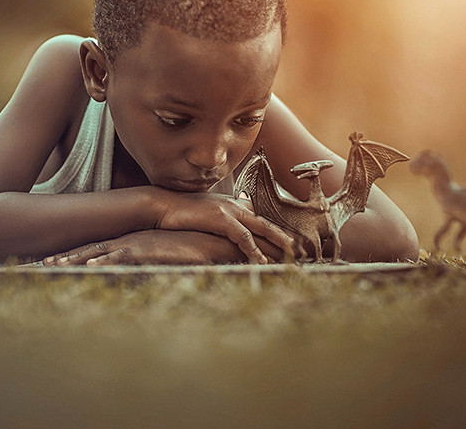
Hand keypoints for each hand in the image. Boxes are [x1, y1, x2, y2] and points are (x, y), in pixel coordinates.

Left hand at [44, 230, 232, 265]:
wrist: (209, 240)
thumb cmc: (189, 251)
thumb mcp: (162, 259)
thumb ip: (148, 265)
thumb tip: (138, 275)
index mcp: (129, 243)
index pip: (96, 249)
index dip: (75, 255)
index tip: (55, 261)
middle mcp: (127, 242)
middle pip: (90, 250)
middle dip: (66, 256)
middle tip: (43, 263)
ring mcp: (134, 244)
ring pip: (98, 252)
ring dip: (75, 259)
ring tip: (55, 265)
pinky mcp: (146, 250)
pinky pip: (121, 256)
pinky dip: (105, 261)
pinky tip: (90, 267)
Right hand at [154, 191, 301, 263]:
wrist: (162, 205)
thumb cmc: (181, 214)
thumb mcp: (205, 217)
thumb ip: (219, 224)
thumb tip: (227, 238)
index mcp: (233, 205)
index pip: (261, 220)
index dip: (278, 233)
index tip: (293, 245)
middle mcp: (236, 206)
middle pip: (268, 223)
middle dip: (287, 238)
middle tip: (304, 252)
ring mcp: (230, 211)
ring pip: (262, 229)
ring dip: (279, 244)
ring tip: (292, 257)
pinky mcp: (221, 219)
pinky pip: (244, 237)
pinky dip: (254, 250)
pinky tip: (262, 261)